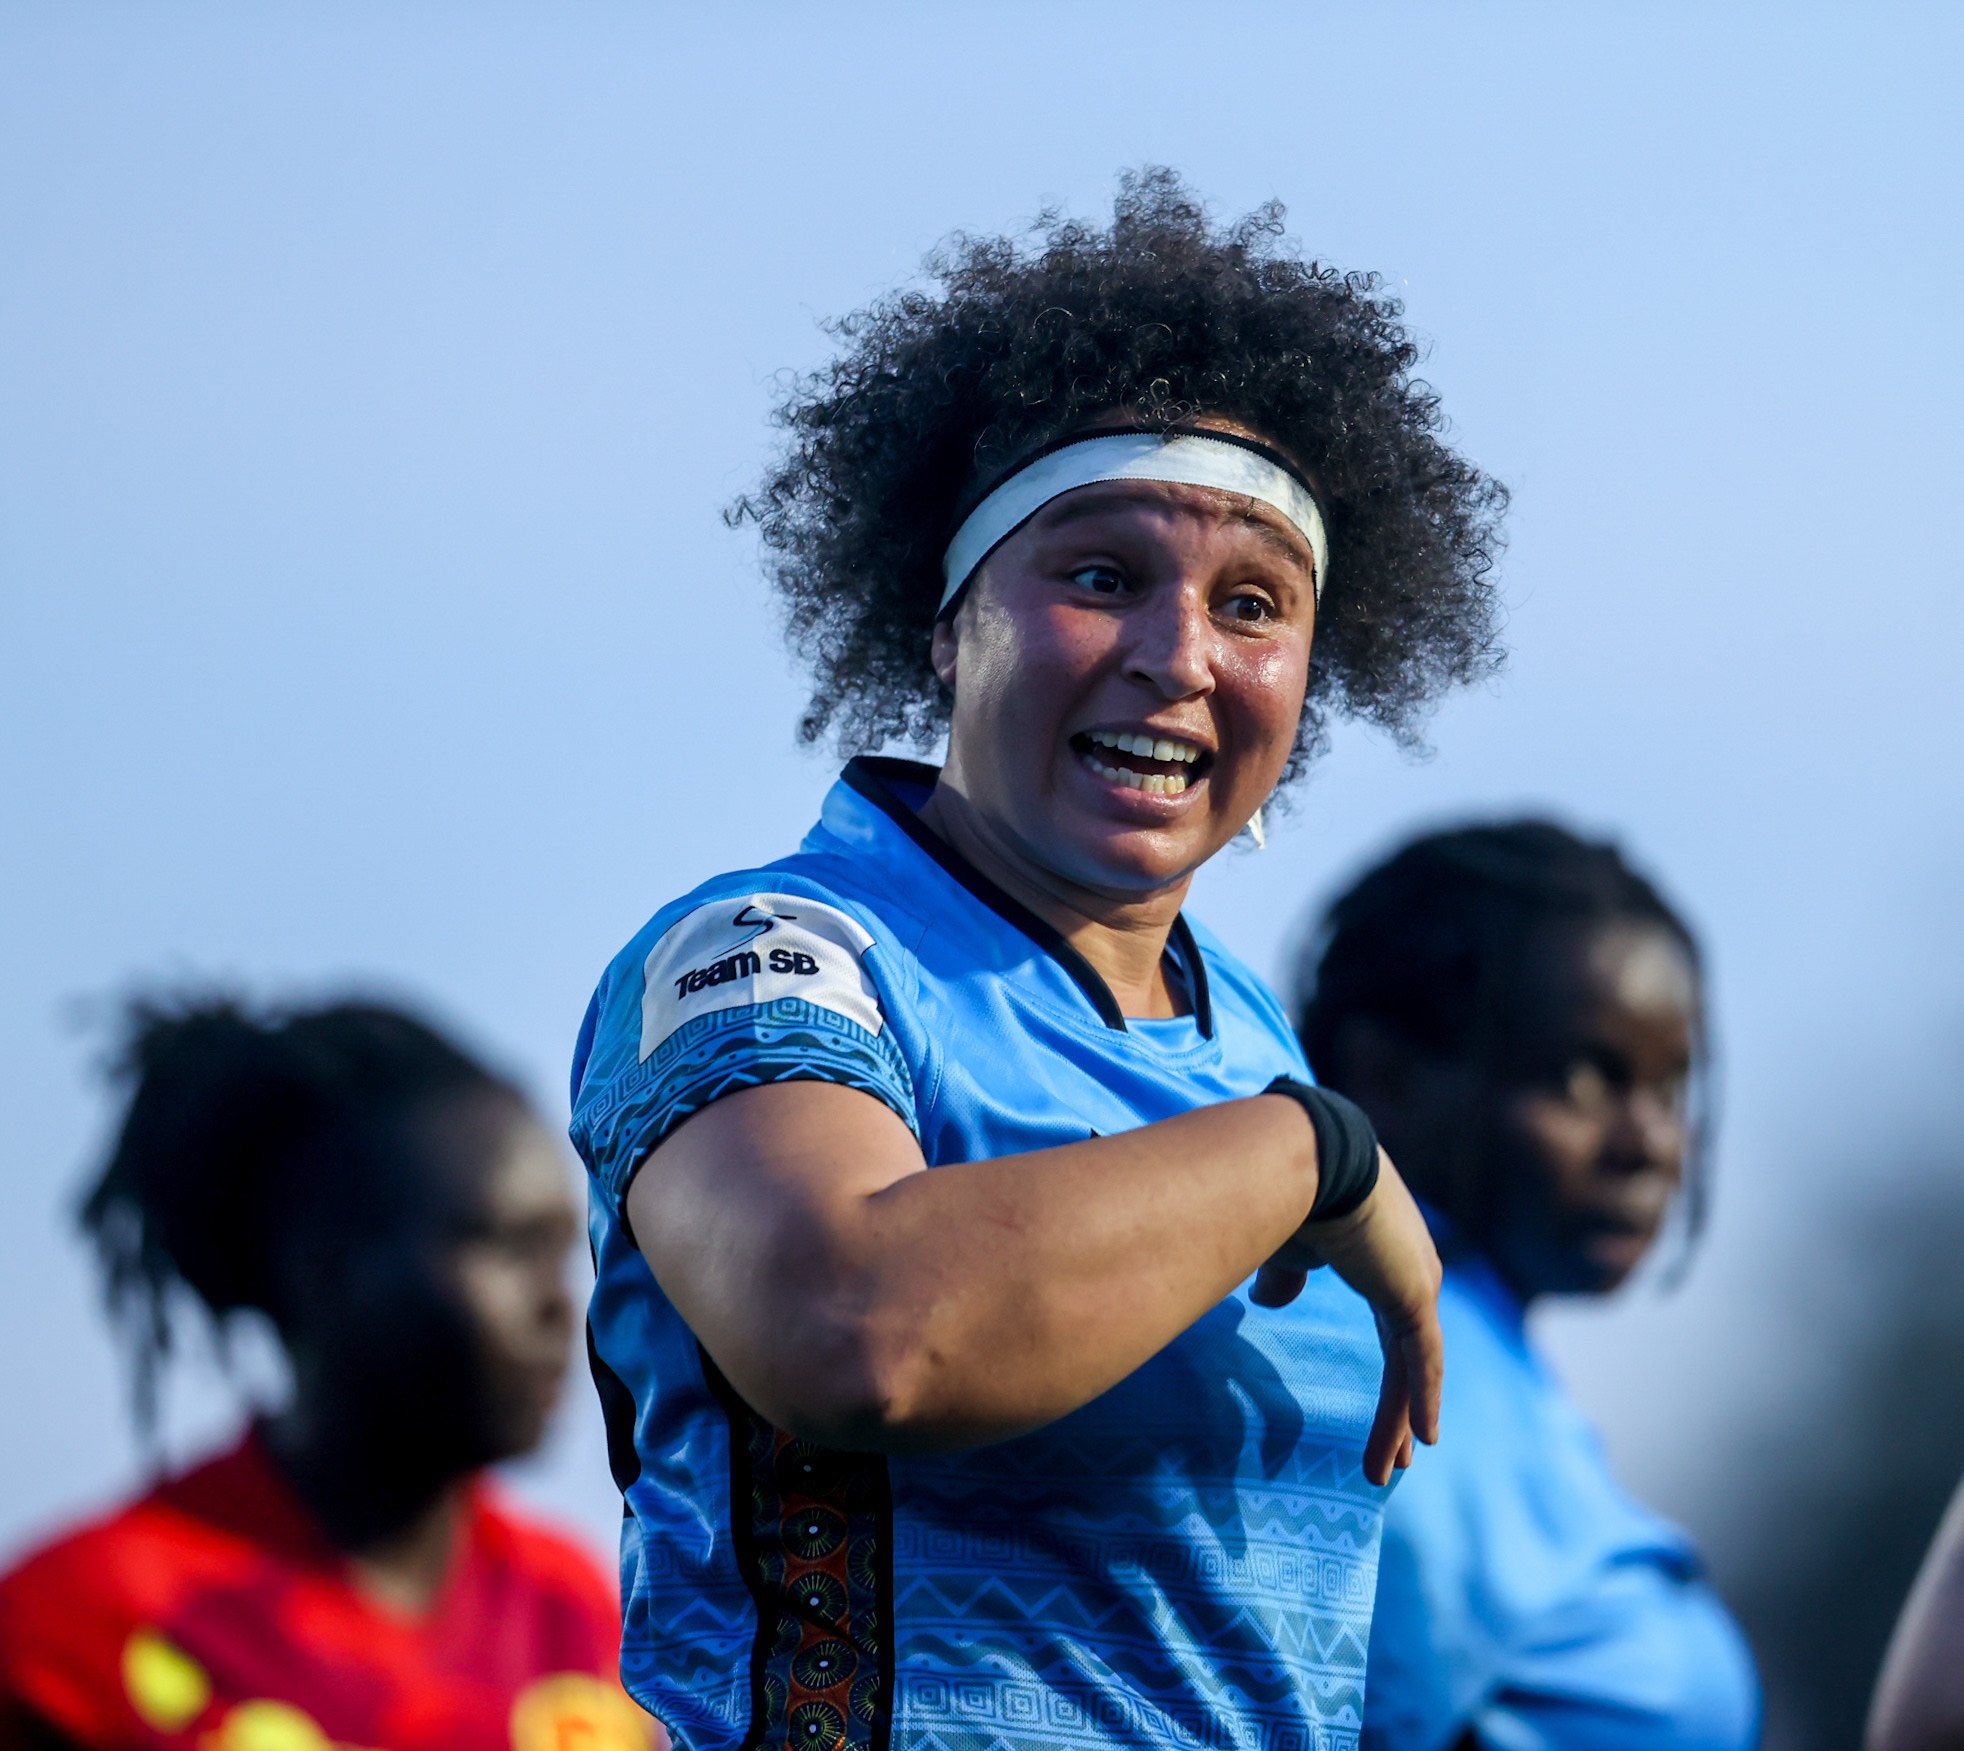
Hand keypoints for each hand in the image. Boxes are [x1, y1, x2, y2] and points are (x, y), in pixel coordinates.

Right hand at [1250, 1150, 1443, 1486]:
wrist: (1305, 1156)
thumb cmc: (1286, 1189)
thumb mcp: (1285, 1242)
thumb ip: (1284, 1276)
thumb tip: (1270, 1300)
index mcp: (1382, 1256)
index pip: (1393, 1329)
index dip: (1393, 1374)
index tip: (1390, 1414)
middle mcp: (1410, 1268)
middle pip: (1409, 1355)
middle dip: (1402, 1407)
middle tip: (1401, 1455)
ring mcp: (1418, 1280)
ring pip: (1413, 1366)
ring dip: (1400, 1420)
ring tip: (1392, 1471)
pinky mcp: (1415, 1293)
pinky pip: (1422, 1360)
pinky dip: (1421, 1399)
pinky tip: (1422, 1439)